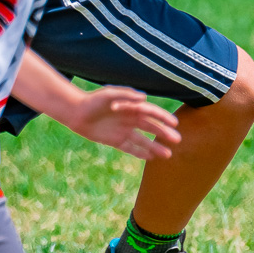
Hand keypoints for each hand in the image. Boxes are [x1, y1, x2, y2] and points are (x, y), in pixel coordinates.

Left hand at [63, 86, 180, 159]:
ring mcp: (124, 130)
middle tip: (177, 140)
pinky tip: (151, 158)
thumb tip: (144, 98)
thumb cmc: (93, 100)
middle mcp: (130, 119)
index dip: (163, 117)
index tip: (174, 124)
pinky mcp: (115, 141)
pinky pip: (131, 148)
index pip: (151, 112)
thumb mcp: (108, 94)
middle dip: (164, 133)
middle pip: (151, 127)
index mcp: (131, 106)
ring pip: (144, 140)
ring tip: (168, 155)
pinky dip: (140, 153)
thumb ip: (126, 95)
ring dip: (156, 147)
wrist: (76, 113)